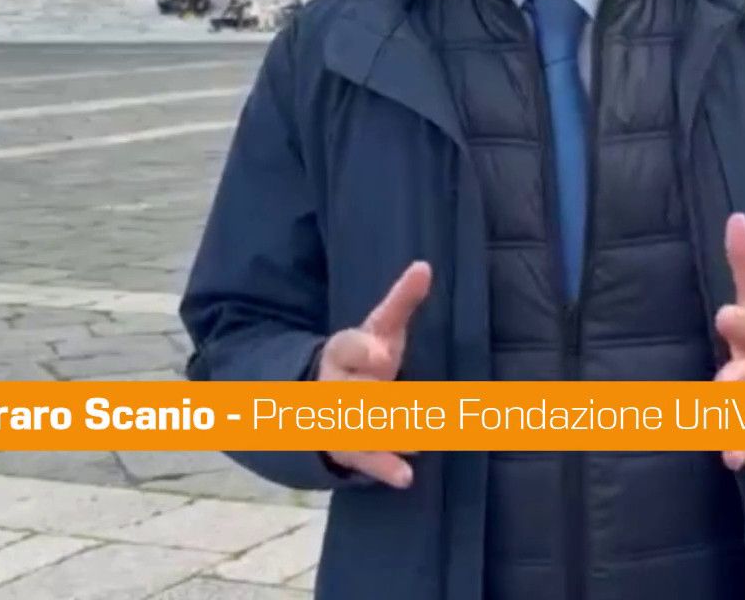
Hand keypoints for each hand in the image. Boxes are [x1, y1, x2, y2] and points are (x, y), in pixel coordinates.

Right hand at [316, 260, 430, 487]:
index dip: (363, 352)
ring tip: (421, 440)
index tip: (382, 354)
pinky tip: (406, 477)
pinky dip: (384, 469)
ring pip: (359, 428)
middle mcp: (336, 387)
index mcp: (342, 352)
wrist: (319, 397)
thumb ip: (400, 301)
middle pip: (354, 393)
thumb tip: (425, 266)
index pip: (347, 347)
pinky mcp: (347, 449)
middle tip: (411, 403)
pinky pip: (363, 460)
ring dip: (389, 434)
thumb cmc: (364, 356)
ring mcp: (338, 421)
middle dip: (378, 398)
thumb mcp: (379, 328)